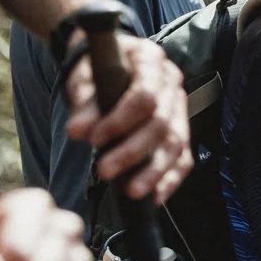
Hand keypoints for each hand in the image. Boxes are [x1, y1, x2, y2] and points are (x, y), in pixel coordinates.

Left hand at [61, 32, 191, 200]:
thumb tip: (77, 131)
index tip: (94, 139)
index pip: (144, 96)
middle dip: (133, 152)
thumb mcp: (84, 79)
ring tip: (131, 193)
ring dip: (153, 172)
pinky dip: (170, 179)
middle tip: (104, 171)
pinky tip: (155, 199)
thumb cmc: (94, 69)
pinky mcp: (180, 131)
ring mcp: (179, 108)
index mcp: (151, 61)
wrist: (103, 65)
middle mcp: (172, 84)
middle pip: (161, 124)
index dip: (121, 120)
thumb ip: (84, 105)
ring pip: (175, 144)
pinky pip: (183, 158)